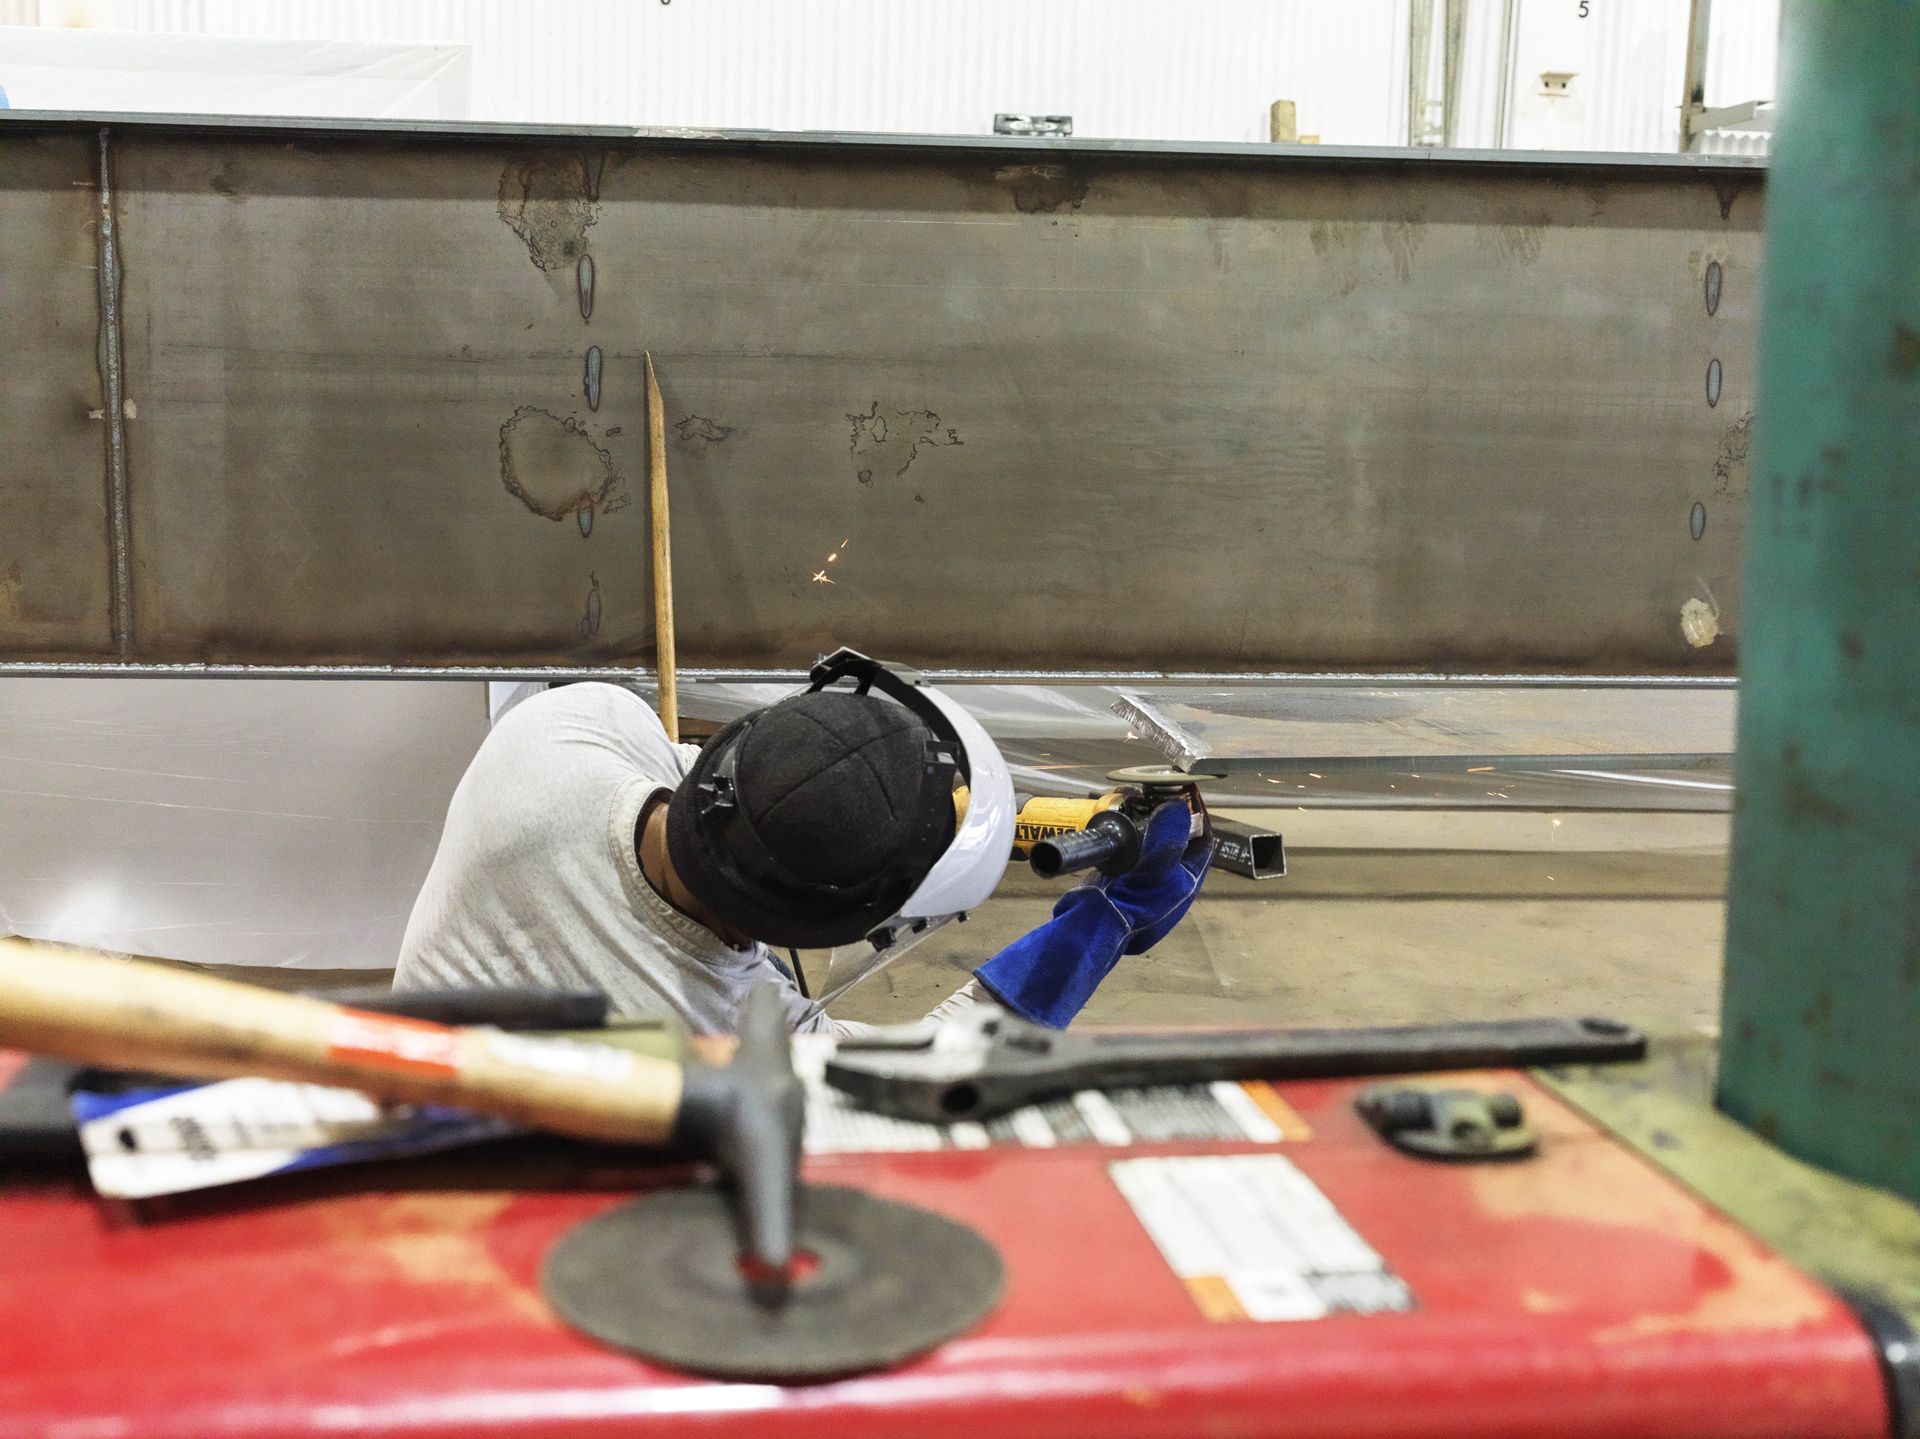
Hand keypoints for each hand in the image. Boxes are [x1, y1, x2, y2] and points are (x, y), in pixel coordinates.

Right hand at [973, 801, 1213, 1027]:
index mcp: (1185, 884)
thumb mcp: (1158, 866)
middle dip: (1169, 819)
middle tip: (1158, 795)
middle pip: (1176, 844)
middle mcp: (1166, 885)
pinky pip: (1127, 853)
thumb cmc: (1132, 901)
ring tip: (1138, 802)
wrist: (1092, 928)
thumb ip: (1169, 835)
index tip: (1187, 794)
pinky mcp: (1117, 881)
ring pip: (1150, 847)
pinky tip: (1118, 822)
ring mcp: (1141, 884)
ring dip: (1146, 825)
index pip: (1203, 844)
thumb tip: (1177, 807)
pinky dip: (1126, 837)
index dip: (1199, 817)